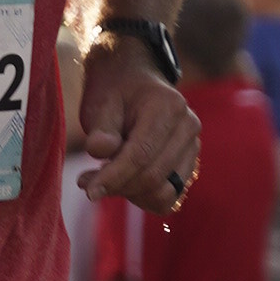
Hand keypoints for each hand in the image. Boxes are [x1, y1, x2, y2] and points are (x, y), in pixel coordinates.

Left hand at [76, 38, 200, 213]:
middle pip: (153, 176)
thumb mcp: (101, 103)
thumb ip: (102, 128)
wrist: (133, 82)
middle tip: (87, 184)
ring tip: (105, 179)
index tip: (89, 190)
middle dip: (118, 187)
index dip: (114, 177)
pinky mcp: (189, 165)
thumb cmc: (115, 93)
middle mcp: (188, 127)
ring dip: (130, 194)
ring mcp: (193, 148)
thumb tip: (101, 151)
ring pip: (163, 192)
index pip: (142, 154)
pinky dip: (144, 198)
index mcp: (168, 106)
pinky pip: (170, 197)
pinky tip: (124, 184)